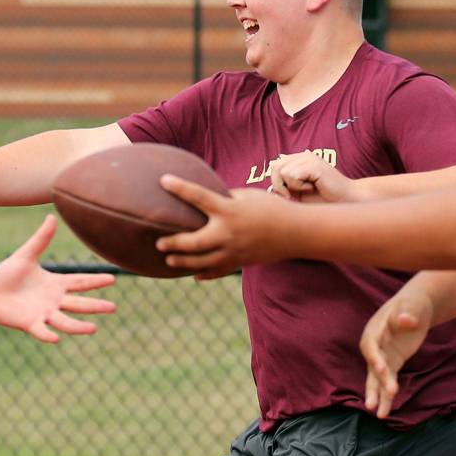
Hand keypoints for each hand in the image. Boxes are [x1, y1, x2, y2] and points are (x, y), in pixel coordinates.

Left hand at [0, 215, 116, 341]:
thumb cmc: (7, 273)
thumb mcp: (25, 255)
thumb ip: (40, 239)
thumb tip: (51, 216)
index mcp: (55, 283)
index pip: (80, 282)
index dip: (95, 281)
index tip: (113, 278)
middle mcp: (53, 300)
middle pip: (79, 304)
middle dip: (96, 306)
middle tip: (113, 307)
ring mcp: (42, 313)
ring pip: (65, 321)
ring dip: (79, 326)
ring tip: (94, 328)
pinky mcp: (28, 324)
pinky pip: (41, 331)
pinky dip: (48, 335)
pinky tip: (56, 338)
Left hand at [155, 176, 291, 277]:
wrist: (297, 233)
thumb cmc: (272, 207)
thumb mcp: (247, 196)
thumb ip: (224, 198)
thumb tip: (205, 198)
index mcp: (228, 210)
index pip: (198, 196)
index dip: (179, 187)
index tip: (163, 180)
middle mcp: (228, 233)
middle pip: (192, 243)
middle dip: (173, 243)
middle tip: (158, 242)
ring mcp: (233, 251)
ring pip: (201, 262)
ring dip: (183, 262)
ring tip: (169, 259)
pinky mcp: (240, 263)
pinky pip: (217, 271)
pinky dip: (204, 273)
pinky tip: (194, 274)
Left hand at [270, 152, 356, 202]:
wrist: (346, 201)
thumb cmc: (323, 200)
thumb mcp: (298, 194)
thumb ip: (283, 188)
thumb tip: (267, 189)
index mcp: (299, 160)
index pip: (275, 166)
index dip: (276, 183)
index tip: (288, 195)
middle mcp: (303, 156)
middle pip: (275, 167)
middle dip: (280, 185)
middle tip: (293, 195)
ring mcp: (309, 158)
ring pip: (283, 172)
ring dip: (292, 187)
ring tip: (308, 188)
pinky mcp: (314, 165)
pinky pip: (292, 176)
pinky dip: (299, 187)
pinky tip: (313, 187)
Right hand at [359, 290, 432, 418]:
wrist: (416, 306)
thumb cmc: (413, 302)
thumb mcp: (413, 305)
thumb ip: (408, 314)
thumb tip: (405, 320)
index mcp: (376, 328)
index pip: (371, 344)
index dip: (374, 357)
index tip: (381, 369)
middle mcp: (375, 344)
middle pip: (372, 365)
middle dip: (375, 382)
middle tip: (378, 400)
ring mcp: (382, 354)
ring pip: (377, 377)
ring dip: (378, 395)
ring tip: (379, 414)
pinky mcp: (391, 362)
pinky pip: (387, 380)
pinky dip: (388, 394)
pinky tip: (387, 411)